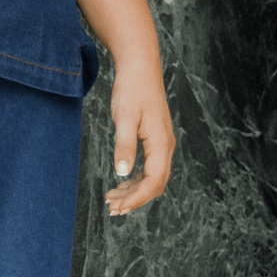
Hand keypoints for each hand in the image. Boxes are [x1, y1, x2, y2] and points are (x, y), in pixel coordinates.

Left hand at [105, 55, 175, 215]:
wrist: (140, 68)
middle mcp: (165, 146)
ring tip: (111, 199)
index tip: (117, 207)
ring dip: (133, 191)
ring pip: (152, 178)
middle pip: (155, 184)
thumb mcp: (125, 117)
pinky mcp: (154, 140)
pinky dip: (134, 179)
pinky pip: (148, 168)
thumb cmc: (132, 89)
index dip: (137, 198)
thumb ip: (124, 145)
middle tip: (111, 208)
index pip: (154, 181)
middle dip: (134, 199)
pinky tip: (120, 183)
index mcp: (161, 142)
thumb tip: (121, 172)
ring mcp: (161, 144)